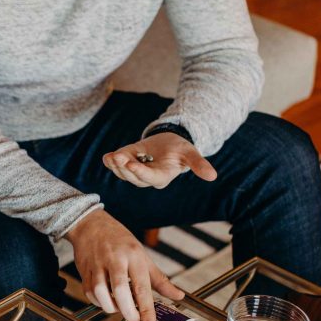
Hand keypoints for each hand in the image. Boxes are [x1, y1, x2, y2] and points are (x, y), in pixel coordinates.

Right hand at [66, 209, 184, 320]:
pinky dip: (98, 302)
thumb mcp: (143, 256)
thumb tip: (178, 296)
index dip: (147, 310)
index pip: (142, 287)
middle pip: (120, 290)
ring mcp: (97, 264)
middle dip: (127, 311)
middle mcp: (115, 259)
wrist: (91, 224)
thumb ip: (159, 279)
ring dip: (110, 307)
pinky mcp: (84, 269)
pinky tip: (106, 301)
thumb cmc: (120, 241)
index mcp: (134, 256)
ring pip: (100, 292)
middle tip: (134, 320)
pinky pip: (89, 292)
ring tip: (119, 308)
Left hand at [102, 132, 216, 188]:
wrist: (168, 142)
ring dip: (116, 166)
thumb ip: (198, 164)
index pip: (150, 178)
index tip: (131, 163)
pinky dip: (110, 163)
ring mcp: (136, 172)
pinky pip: (117, 167)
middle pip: (133, 177)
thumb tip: (213, 176)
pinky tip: (107, 157)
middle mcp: (147, 178)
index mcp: (162, 177)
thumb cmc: (181, 149)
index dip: (140, 172)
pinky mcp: (127, 164)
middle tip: (118, 156)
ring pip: (123, 173)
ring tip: (112, 156)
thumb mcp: (190, 153)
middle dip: (125, 167)